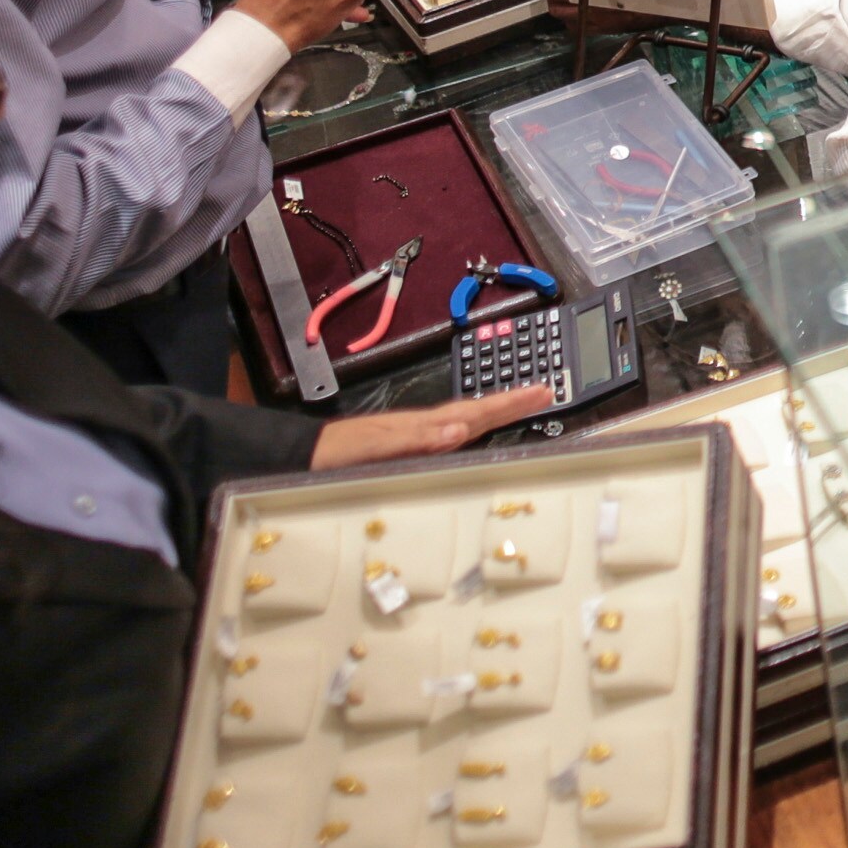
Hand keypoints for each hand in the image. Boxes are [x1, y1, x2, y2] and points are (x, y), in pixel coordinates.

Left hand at [311, 382, 560, 466]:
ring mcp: (414, 436)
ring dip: (495, 413)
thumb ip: (418, 440)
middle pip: (475, 411)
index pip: (475, 413)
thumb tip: (461, 430)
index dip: (509, 404)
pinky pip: (450, 434)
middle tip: (547, 390)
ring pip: (464, 420)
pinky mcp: (405, 446)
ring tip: (522, 404)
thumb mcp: (375, 450)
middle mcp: (423, 428)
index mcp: (422, 428)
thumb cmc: (335, 456)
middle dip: (511, 402)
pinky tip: (472, 434)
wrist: (301, 457)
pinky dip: (471, 429)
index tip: (543, 392)